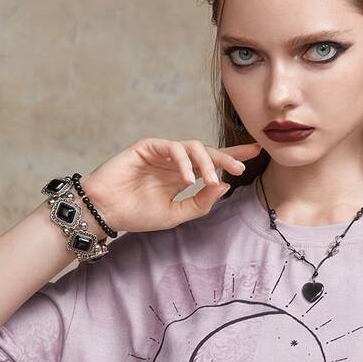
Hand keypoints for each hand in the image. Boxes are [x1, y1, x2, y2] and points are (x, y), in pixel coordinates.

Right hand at [78, 137, 263, 234]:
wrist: (106, 212)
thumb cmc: (137, 215)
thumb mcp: (176, 214)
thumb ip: (201, 202)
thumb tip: (226, 185)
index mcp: (183, 177)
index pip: (212, 164)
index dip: (233, 156)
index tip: (256, 153)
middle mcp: (175, 162)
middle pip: (207, 152)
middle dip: (227, 157)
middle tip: (241, 166)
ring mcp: (162, 153)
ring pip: (192, 147)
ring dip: (205, 162)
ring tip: (210, 180)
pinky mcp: (148, 147)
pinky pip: (172, 147)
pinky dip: (183, 161)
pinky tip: (188, 177)